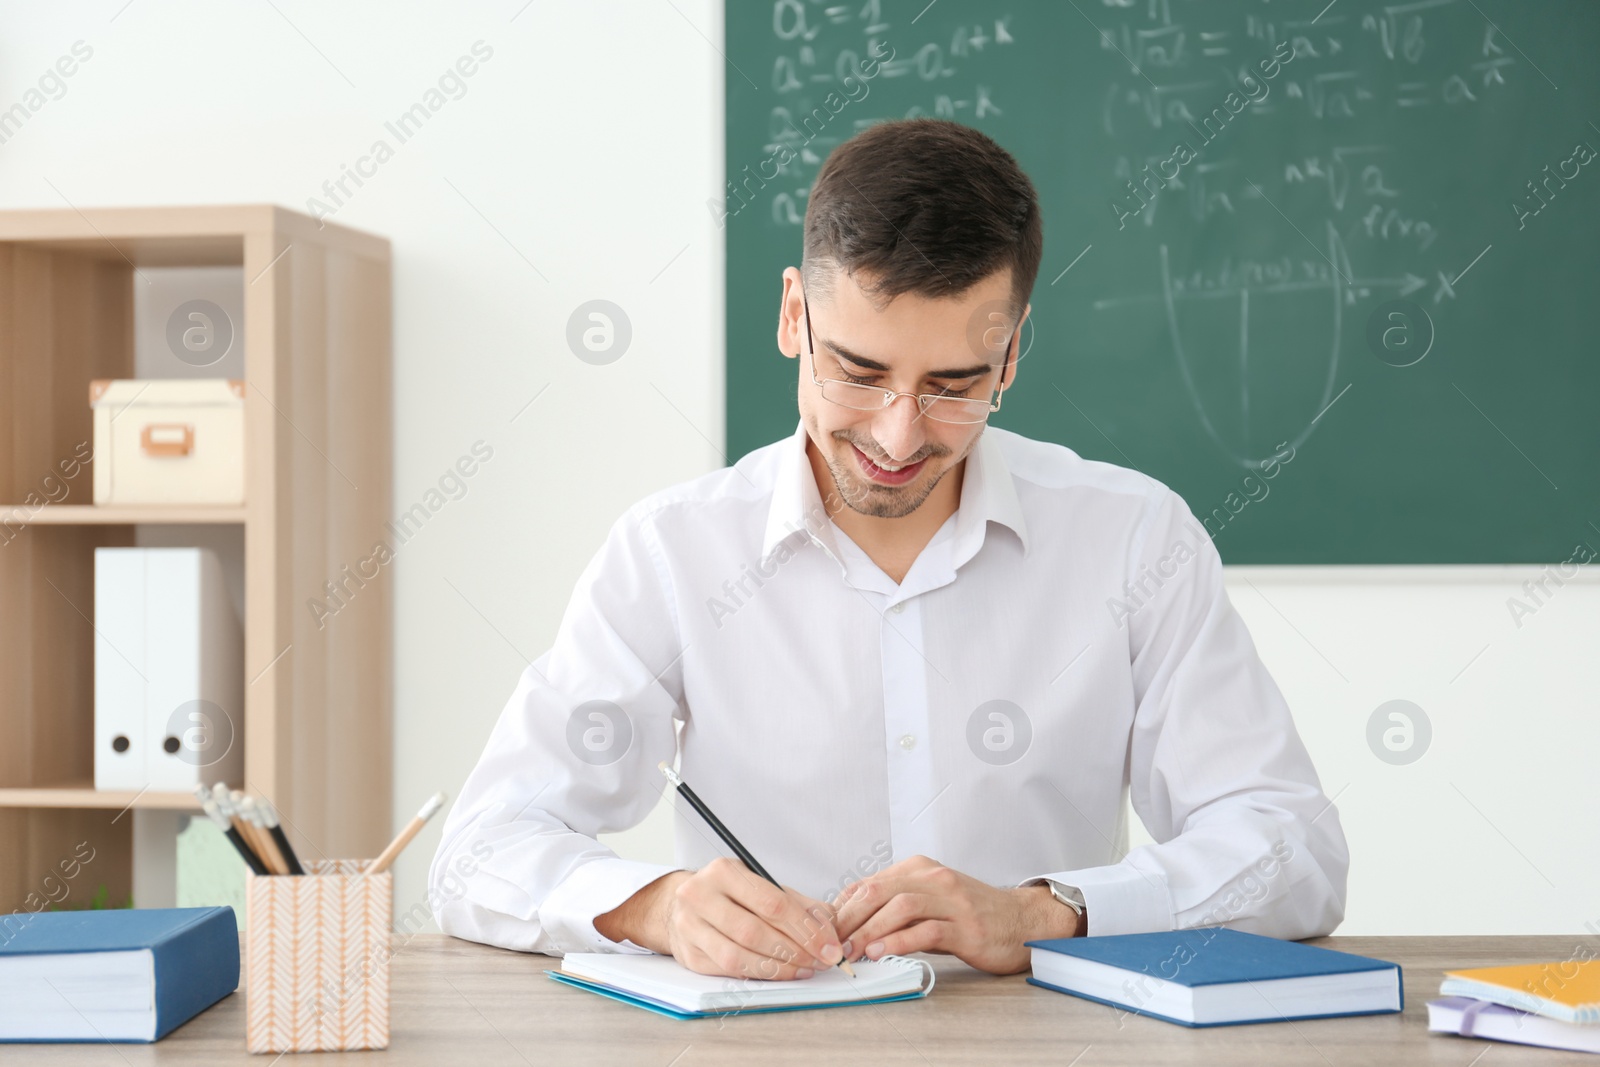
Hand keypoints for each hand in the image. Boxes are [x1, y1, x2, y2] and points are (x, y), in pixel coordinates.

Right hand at [594, 858, 846, 980]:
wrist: (680, 903)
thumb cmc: (728, 894)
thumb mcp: (761, 885)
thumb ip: (799, 904)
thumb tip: (830, 926)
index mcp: (723, 871)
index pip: (772, 903)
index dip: (806, 928)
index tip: (829, 945)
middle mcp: (700, 896)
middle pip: (755, 931)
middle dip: (796, 951)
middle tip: (821, 961)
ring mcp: (689, 927)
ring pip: (739, 956)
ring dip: (778, 968)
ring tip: (804, 969)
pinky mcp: (688, 955)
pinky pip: (728, 971)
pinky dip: (758, 975)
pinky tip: (779, 973)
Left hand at [832, 855, 1080, 974]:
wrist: (1022, 921)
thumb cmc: (972, 914)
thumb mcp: (929, 901)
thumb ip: (896, 907)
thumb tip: (851, 924)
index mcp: (919, 869)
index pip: (869, 883)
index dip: (842, 908)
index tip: (826, 931)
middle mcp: (934, 879)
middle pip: (879, 890)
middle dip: (849, 918)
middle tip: (832, 943)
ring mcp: (951, 901)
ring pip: (900, 907)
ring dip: (870, 930)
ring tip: (852, 951)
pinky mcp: (966, 927)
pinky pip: (926, 930)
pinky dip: (899, 942)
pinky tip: (883, 953)